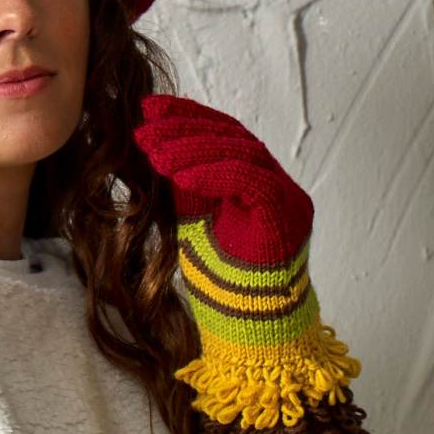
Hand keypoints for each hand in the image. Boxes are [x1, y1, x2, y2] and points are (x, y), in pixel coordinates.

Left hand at [134, 93, 311, 264]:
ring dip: (192, 148)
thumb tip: (156, 145)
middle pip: (231, 136)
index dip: (187, 117)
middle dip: (185, 125)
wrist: (243, 323)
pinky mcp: (288, 213)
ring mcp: (287, 195)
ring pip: (241, 152)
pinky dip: (213, 173)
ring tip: (154, 150)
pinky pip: (250, 180)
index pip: (222, 134)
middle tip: (146, 122)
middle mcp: (275, 181)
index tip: (150, 110)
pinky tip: (180, 174)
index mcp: (254, 178)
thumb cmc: (218, 277)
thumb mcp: (191, 216)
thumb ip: (185, 182)